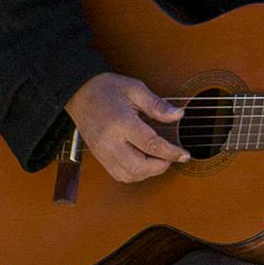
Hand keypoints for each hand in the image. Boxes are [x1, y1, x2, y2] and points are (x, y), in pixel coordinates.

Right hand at [64, 72, 186, 183]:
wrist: (79, 93)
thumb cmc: (107, 88)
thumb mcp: (135, 88)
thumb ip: (157, 105)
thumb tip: (178, 115)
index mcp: (121, 122)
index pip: (151, 145)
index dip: (171, 152)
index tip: (184, 154)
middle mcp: (110, 141)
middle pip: (139, 167)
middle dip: (160, 166)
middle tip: (171, 156)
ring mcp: (102, 151)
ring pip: (129, 175)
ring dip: (148, 172)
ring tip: (158, 159)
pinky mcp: (99, 156)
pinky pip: (119, 175)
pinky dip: (135, 174)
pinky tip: (143, 162)